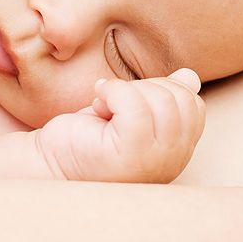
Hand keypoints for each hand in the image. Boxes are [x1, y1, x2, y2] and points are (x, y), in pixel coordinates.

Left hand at [35, 68, 205, 182]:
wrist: (48, 164)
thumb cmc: (87, 139)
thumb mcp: (130, 111)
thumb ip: (161, 97)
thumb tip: (189, 77)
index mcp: (177, 152)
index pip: (194, 105)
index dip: (161, 88)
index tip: (128, 99)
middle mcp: (173, 161)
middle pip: (182, 99)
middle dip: (145, 86)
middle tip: (113, 101)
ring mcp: (154, 161)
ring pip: (162, 100)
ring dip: (126, 90)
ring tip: (102, 106)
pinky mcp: (130, 156)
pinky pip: (136, 106)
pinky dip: (113, 92)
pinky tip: (96, 103)